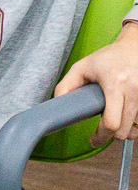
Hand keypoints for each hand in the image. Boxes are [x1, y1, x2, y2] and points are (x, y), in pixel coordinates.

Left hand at [54, 21, 137, 147]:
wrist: (135, 48)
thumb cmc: (108, 58)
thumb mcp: (82, 67)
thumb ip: (67, 85)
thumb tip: (58, 103)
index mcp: (114, 84)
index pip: (111, 121)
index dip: (101, 136)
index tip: (93, 141)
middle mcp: (133, 91)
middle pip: (124, 130)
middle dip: (111, 136)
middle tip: (102, 133)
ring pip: (137, 128)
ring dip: (126, 131)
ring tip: (115, 123)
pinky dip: (136, 124)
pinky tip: (127, 118)